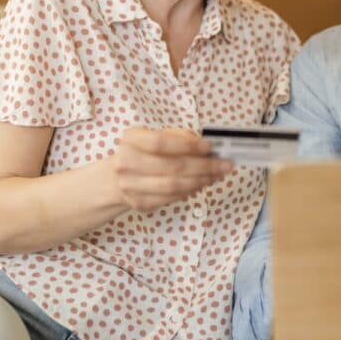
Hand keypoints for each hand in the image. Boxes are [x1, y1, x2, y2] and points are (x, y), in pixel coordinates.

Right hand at [108, 127, 233, 212]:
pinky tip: (202, 184)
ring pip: (173, 186)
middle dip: (203, 166)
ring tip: (217, 175)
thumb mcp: (156, 137)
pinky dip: (190, 191)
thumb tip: (205, 146)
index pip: (160, 142)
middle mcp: (126, 162)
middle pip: (171, 166)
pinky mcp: (139, 203)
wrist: (116, 178)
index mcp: (131, 139)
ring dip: (201, 181)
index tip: (209, 147)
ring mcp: (130, 186)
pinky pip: (171, 198)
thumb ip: (179, 138)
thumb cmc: (143, 153)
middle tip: (224, 165)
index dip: (187, 145)